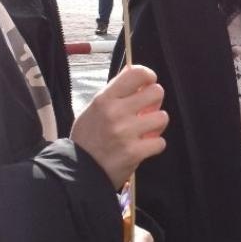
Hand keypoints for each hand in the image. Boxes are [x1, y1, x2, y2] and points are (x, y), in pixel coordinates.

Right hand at [72, 65, 167, 190]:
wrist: (78, 171)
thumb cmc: (87, 138)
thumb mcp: (94, 108)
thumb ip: (114, 91)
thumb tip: (133, 70)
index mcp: (105, 99)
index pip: (138, 74)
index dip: (149, 77)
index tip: (148, 85)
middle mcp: (115, 112)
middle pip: (157, 93)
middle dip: (155, 102)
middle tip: (146, 111)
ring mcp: (125, 133)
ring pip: (162, 117)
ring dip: (156, 125)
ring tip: (144, 131)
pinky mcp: (134, 152)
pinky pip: (160, 142)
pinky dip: (154, 146)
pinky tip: (142, 147)